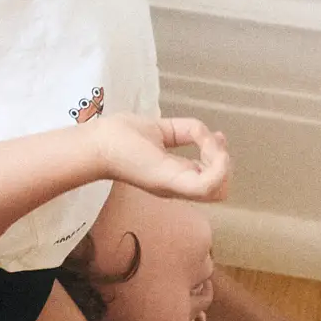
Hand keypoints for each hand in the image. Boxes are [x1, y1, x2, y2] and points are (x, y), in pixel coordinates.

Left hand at [84, 113, 231, 200]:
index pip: (210, 179)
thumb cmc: (119, 136)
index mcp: (175, 175)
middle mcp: (177, 185)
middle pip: (219, 190)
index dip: (219, 159)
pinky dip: (218, 166)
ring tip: (210, 143)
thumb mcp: (162, 130)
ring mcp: (175, 186)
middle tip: (213, 141)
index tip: (217, 137)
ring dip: (223, 164)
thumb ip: (187, 131)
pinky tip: (210, 146)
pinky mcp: (171, 181)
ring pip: (219, 190)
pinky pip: (209, 185)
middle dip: (224, 164)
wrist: (96, 142)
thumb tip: (212, 134)